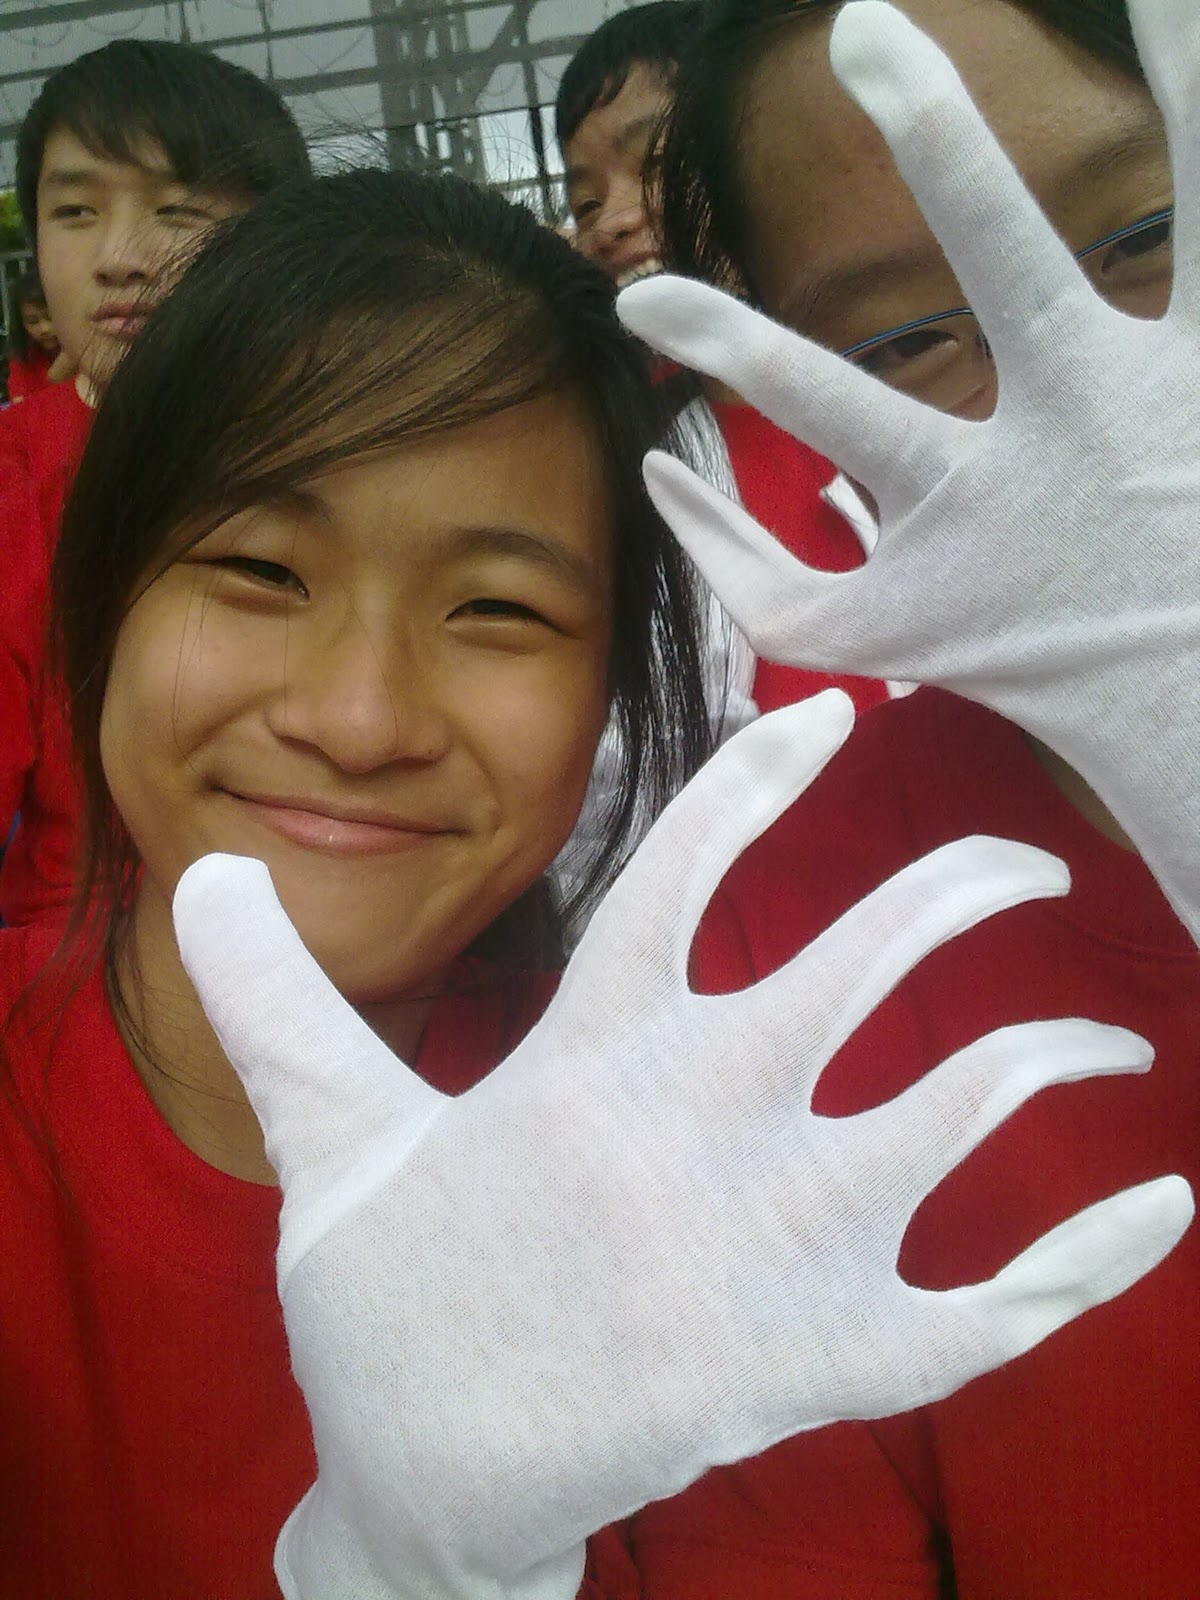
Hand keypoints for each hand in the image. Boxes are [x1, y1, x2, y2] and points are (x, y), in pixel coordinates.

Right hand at [174, 694, 1191, 1599]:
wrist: (434, 1482)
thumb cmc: (388, 1302)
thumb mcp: (327, 1138)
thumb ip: (285, 1000)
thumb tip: (205, 874)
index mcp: (586, 1058)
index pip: (679, 873)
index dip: (758, 783)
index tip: (833, 719)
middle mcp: (696, 1126)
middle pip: (858, 964)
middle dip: (952, 889)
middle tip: (1023, 855)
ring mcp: (773, 1244)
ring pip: (951, 1111)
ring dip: (1043, 1054)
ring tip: (1099, 1036)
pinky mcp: (826, 1361)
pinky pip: (994, 1306)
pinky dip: (1089, 1258)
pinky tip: (1163, 1206)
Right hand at [618, 0, 1199, 937]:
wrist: (1178, 699)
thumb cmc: (1012, 657)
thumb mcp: (855, 642)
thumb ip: (742, 570)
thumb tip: (656, 471)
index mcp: (956, 495)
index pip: (811, 405)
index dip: (719, 342)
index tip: (641, 297)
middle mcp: (1066, 429)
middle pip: (997, 258)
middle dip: (932, 134)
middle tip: (864, 23)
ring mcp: (1162, 392)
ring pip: (1191, 203)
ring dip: (1182, 68)